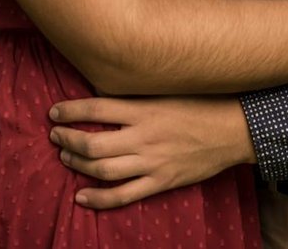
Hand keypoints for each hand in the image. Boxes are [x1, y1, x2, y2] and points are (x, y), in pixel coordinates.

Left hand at [48, 95, 254, 208]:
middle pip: (93, 144)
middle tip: (56, 136)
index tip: (54, 112)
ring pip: (103, 170)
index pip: (96, 109)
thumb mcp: (169, 90)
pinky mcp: (160, 181)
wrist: (233, 130)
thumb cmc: (202, 103)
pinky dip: (98, 199)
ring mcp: (152, 162)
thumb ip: (139, 93)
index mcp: (145, 109)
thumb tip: (106, 89)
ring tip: (65, 157)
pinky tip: (81, 196)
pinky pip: (123, 195)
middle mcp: (144, 136)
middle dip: (67, 140)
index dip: (70, 111)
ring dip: (77, 165)